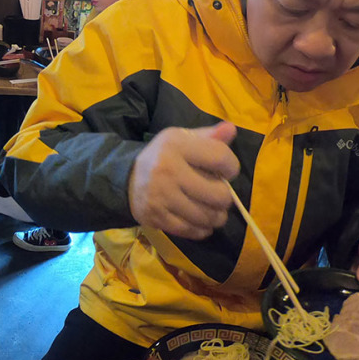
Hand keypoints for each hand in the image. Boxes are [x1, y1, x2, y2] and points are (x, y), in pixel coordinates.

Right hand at [128, 123, 238, 239]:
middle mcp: (168, 170)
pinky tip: (201, 222)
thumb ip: (209, 136)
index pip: (221, 158)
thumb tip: (231, 129)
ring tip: (213, 210)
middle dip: (225, 197)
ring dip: (217, 216)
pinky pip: (191, 230)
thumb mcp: (182, 139)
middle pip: (218, 194)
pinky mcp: (157, 217)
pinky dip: (202, 229)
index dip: (231, 167)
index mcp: (176, 145)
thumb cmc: (163, 156)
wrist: (126, 179)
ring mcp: (161, 197)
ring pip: (207, 216)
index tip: (226, 171)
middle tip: (219, 195)